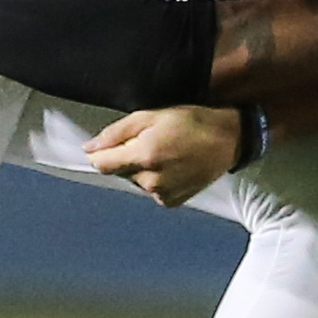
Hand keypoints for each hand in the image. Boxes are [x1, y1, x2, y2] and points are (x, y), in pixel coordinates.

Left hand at [86, 105, 240, 206]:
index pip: (101, 164)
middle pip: (121, 172)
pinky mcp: (172, 201)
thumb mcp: (151, 116)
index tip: (113, 145)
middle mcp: (150, 180)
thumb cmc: (193, 123)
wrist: (228, 140)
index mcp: (143, 156)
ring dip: (145, 169)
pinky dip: (158, 180)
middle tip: (153, 141)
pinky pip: (153, 191)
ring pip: (137, 181)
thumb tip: (90, 148)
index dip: (102, 153)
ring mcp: (162, 194)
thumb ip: (116, 132)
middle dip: (129, 158)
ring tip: (168, 153)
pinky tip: (174, 166)